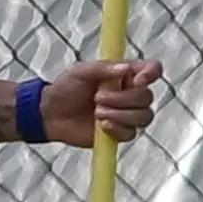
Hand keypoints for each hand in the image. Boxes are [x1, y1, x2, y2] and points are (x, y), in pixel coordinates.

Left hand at [40, 59, 163, 146]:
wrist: (51, 114)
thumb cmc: (65, 88)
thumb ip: (102, 68)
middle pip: (147, 97)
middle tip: (97, 98)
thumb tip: (125, 68)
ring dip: (120, 115)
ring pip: (144, 116)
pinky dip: (117, 129)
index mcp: (125, 74)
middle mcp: (131, 93)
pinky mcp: (121, 132)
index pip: (152, 69)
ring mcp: (128, 114)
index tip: (138, 80)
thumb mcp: (80, 71)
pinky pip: (132, 133)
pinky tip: (101, 126)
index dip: (151, 73)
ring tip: (96, 112)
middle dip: (122, 99)